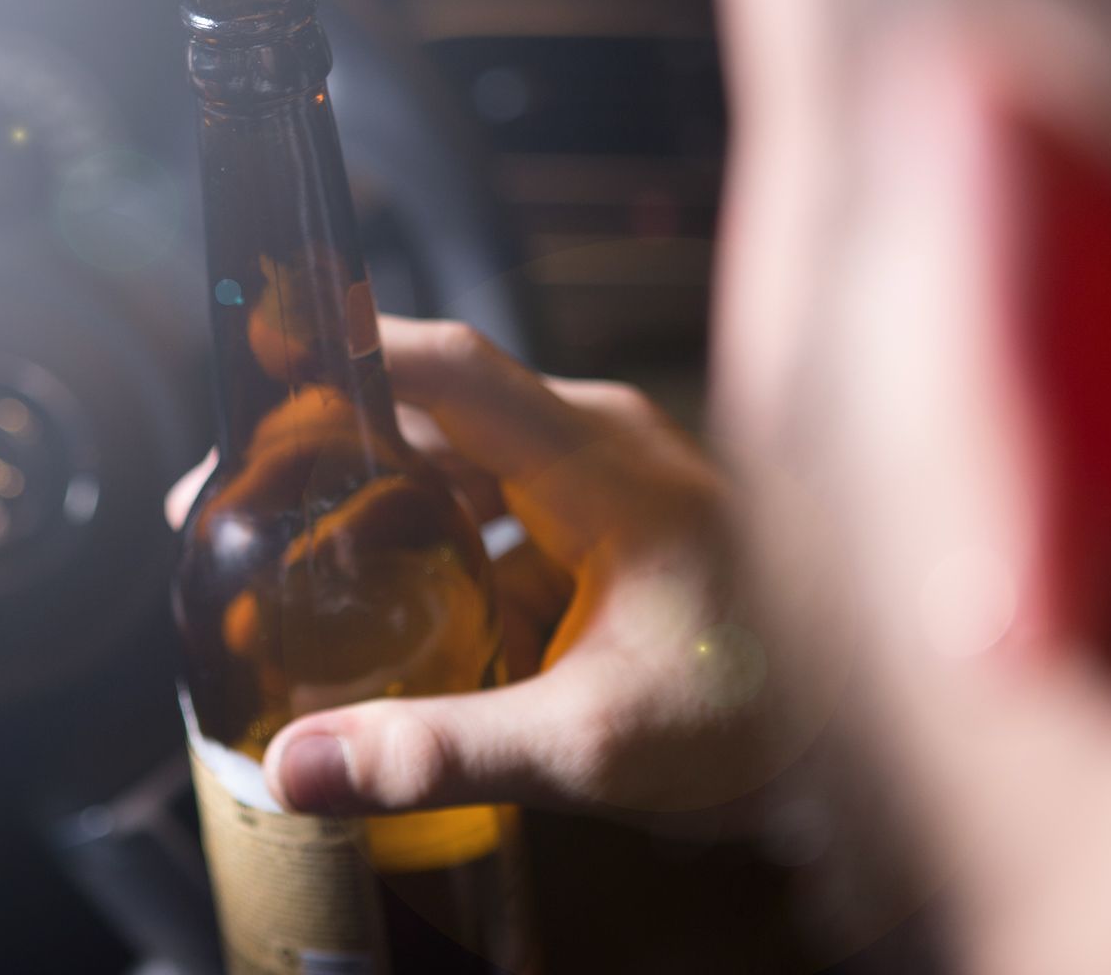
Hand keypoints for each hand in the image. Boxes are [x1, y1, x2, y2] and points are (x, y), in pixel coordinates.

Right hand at [169, 316, 770, 815]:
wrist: (881, 722)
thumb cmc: (771, 708)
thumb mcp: (591, 741)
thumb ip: (442, 747)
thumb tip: (302, 764)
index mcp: (596, 460)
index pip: (446, 367)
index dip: (342, 348)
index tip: (254, 346)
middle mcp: (598, 443)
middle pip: (433, 411)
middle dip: (327, 447)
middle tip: (230, 500)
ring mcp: (608, 478)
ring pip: (464, 459)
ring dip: (380, 498)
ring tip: (290, 554)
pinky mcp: (613, 520)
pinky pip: (503, 504)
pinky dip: (441, 540)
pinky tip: (400, 609)